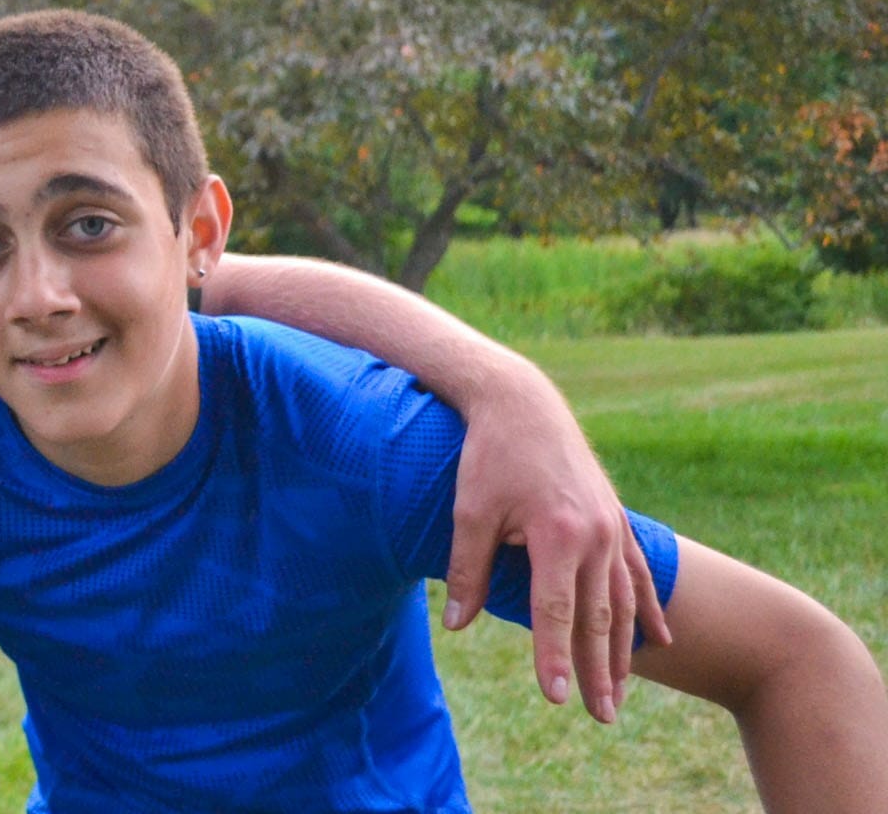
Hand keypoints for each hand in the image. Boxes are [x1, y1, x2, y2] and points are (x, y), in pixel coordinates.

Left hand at [444, 382, 669, 723]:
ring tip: (621, 693)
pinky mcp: (617, 519)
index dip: (554, 657)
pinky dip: (649, 609)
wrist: (523, 401)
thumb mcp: (470, 511)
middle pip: (599, 616)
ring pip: (625, 601)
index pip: (556, 611)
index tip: (557, 698)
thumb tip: (457, 625)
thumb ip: (467, 571)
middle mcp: (597, 536)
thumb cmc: (489, 455)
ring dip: (624, 649)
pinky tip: (661, 640)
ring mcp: (613, 528)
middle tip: (600, 716)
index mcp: (559, 534)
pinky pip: (638, 574)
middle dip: (598, 670)